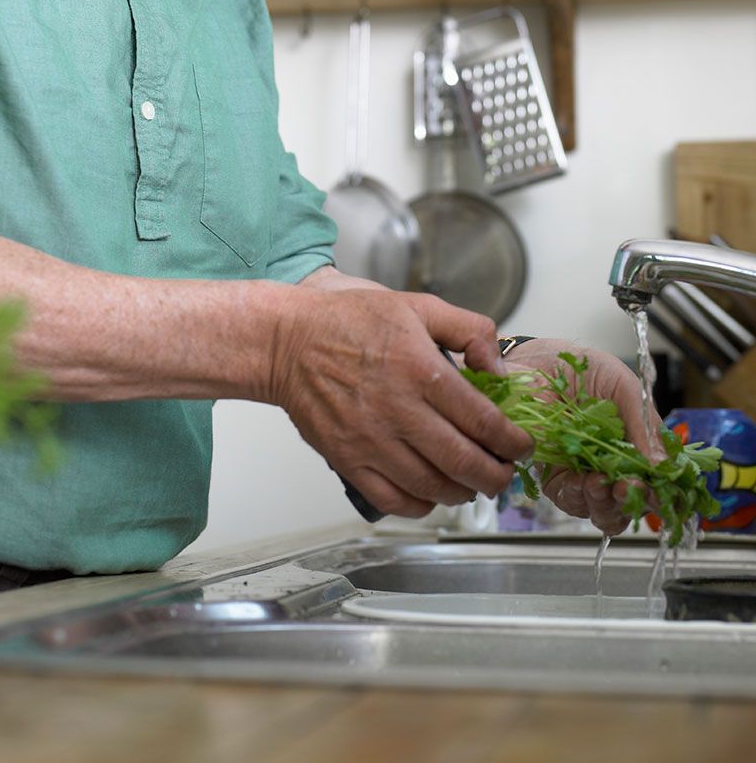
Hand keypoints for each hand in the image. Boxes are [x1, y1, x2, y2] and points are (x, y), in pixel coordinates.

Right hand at [269, 284, 532, 518]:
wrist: (288, 342)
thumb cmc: (350, 321)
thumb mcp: (418, 305)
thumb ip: (468, 329)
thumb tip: (497, 367)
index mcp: (421, 369)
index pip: (483, 420)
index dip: (512, 442)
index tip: (522, 446)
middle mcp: (399, 410)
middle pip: (464, 463)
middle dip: (496, 475)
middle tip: (505, 473)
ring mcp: (371, 440)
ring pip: (432, 487)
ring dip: (462, 492)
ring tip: (472, 482)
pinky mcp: (348, 460)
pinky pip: (394, 499)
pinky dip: (421, 505)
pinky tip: (431, 494)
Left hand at [502, 338, 663, 536]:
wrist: (541, 361)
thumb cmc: (586, 370)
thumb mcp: (624, 389)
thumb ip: (644, 426)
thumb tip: (661, 466)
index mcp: (637, 449)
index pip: (655, 485)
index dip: (658, 495)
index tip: (656, 491)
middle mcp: (613, 467)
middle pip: (629, 505)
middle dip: (629, 501)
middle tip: (626, 485)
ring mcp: (584, 475)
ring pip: (601, 510)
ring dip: (604, 502)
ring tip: (599, 481)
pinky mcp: (555, 477)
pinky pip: (569, 499)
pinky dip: (576, 495)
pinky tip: (578, 479)